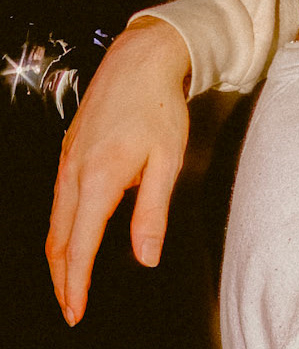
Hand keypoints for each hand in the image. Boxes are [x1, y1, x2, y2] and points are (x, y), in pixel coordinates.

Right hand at [46, 16, 191, 325]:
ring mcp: (67, 162)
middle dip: (62, 278)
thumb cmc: (159, 108)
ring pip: (55, 221)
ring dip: (59, 255)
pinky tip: (74, 237)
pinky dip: (62, 228)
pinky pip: (59, 201)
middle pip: (58, 239)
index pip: (80, 245)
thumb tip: (145, 256)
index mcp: (98, 180)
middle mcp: (74, 174)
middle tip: (70, 306)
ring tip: (69, 282)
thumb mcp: (167, 161)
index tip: (76, 309)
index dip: (76, 283)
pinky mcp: (69, 153)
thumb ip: (153, 212)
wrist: (139, 63)